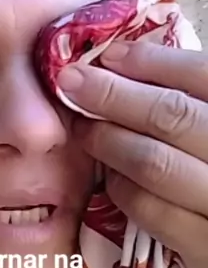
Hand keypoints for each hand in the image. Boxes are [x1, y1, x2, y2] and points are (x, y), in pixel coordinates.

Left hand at [57, 40, 207, 267]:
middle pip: (173, 115)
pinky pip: (153, 212)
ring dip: (110, 141)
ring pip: (155, 162)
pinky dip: (123, 189)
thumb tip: (130, 63)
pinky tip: (112, 177)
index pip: (202, 75)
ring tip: (84, 129)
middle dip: (114, 95)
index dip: (153, 61)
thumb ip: (193, 103)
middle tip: (73, 82)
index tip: (109, 55)